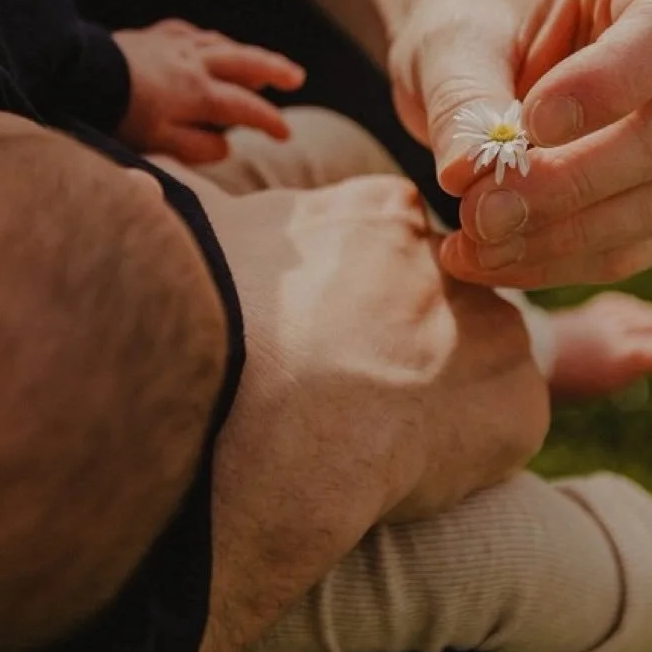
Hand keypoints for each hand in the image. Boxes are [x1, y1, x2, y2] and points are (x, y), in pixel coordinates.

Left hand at [113, 19, 303, 163]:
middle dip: (275, 70)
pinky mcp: (154, 35)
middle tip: (297, 77)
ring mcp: (174, 45)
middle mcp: (194, 64)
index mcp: (199, 94)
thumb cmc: (117, 113)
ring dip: (246, 53)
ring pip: (222, 45)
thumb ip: (198, 146)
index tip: (286, 135)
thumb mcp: (158, 142)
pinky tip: (208, 42)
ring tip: (261, 63)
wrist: (77, 71)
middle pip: (246, 62)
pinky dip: (206, 40)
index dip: (270, 121)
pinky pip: (190, 33)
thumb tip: (228, 143)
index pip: (246, 107)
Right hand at [153, 163, 548, 523]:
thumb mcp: (195, 242)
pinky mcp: (519, 399)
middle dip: (402, 347)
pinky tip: (409, 467)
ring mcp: (493, 325)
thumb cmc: (215, 329)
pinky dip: (469, 454)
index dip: (356, 310)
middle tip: (345, 397)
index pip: (391, 252)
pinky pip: (506, 426)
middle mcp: (451, 256)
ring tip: (370, 437)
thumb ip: (186, 206)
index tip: (321, 348)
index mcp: (379, 210)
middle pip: (434, 306)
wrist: (258, 423)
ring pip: (476, 361)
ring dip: (437, 398)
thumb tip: (131, 185)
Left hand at [388, 0, 651, 288]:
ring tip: (472, 243)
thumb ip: (460, 98)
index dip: (610, 84)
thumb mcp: (451, 41)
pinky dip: (562, 263)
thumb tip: (467, 175)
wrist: (488, 66)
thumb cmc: (477, 32)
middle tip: (479, 212)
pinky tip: (491, 260)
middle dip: (569, 184)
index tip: (529, 122)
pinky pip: (641, 247)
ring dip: (563, 238)